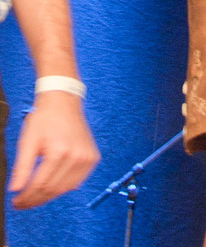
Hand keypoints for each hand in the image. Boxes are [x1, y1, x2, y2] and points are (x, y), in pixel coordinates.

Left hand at [9, 91, 99, 208]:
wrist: (64, 101)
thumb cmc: (45, 117)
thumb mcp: (28, 140)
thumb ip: (22, 167)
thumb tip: (15, 190)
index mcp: (59, 151)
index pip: (40, 185)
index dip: (26, 197)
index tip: (16, 202)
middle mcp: (76, 156)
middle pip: (52, 190)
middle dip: (35, 199)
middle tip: (22, 202)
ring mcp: (87, 158)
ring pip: (65, 189)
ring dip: (48, 196)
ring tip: (35, 196)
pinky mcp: (92, 158)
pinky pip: (76, 182)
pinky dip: (63, 187)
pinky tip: (52, 185)